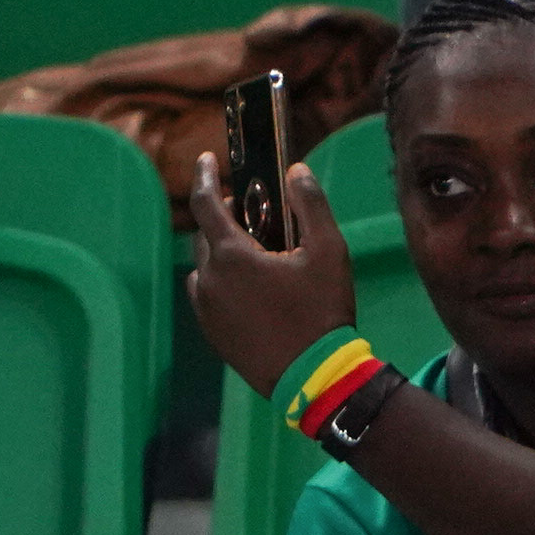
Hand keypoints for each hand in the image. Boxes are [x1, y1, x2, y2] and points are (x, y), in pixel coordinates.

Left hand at [181, 151, 362, 394]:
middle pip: (205, 235)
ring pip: (204, 266)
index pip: (207, 203)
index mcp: (231, 254)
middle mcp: (208, 278)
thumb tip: (296, 170)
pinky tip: (252, 288)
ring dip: (222, 251)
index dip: (205, 177)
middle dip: (223, 216)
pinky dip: (222, 279)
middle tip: (252, 211)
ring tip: (255, 253)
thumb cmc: (321, 309)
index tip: (207, 159)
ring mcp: (205, 307)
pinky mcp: (211, 331)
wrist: (310, 374)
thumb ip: (311, 205)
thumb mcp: (329, 251)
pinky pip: (207, 293)